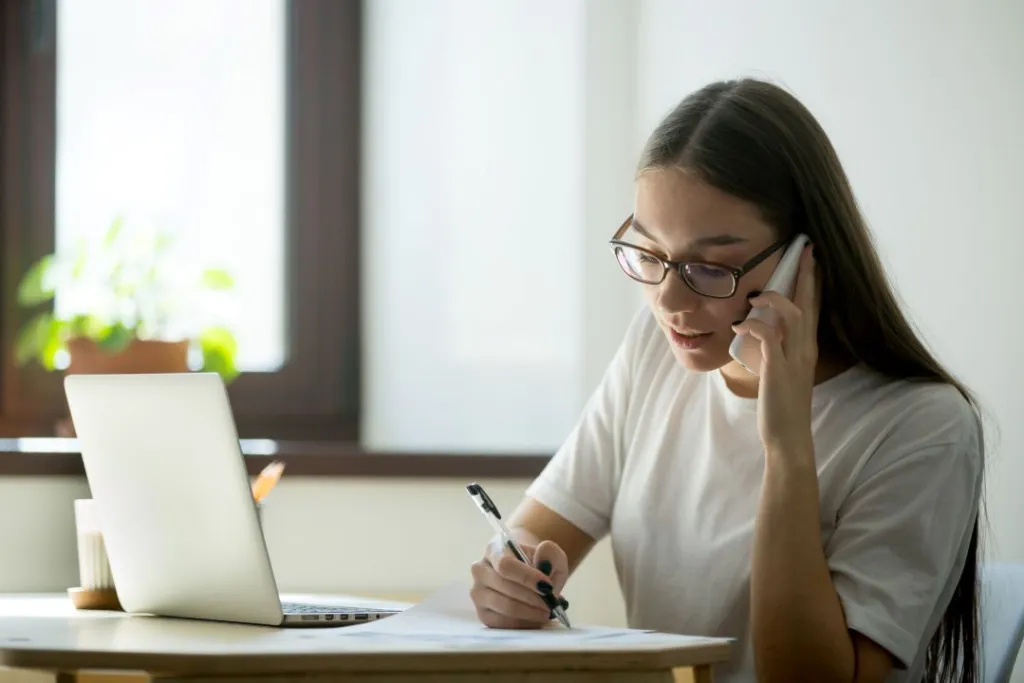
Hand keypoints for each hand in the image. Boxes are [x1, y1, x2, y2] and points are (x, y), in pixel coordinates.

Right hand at [469, 539, 568, 628]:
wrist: (528, 574)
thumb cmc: (538, 563)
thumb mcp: (550, 554)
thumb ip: (550, 552)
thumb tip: (542, 558)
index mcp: (494, 550)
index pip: (505, 564)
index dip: (526, 577)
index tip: (548, 586)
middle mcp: (480, 570)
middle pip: (503, 586)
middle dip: (531, 598)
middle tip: (552, 604)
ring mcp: (479, 593)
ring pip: (504, 606)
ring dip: (530, 612)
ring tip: (547, 612)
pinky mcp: (483, 614)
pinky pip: (502, 623)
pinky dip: (523, 623)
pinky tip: (536, 620)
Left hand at [732, 243, 818, 456]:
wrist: (787, 436)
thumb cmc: (781, 404)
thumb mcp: (781, 370)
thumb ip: (776, 349)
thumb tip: (760, 331)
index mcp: (806, 348)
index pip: (813, 307)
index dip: (813, 282)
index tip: (811, 258)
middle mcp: (804, 349)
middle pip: (808, 303)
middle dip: (805, 275)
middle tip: (804, 250)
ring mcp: (793, 358)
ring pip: (792, 315)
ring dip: (773, 300)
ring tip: (755, 297)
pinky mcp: (777, 369)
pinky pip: (768, 338)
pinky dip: (754, 326)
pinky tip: (741, 327)